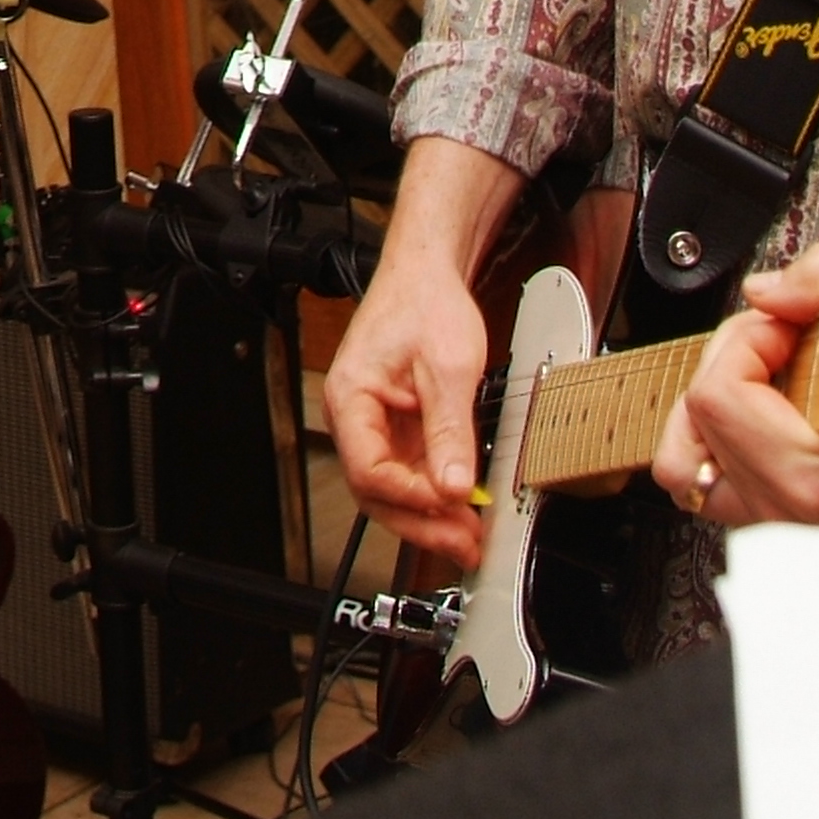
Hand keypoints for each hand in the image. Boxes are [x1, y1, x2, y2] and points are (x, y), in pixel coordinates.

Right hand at [319, 245, 492, 569]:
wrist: (428, 276)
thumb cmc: (424, 305)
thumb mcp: (448, 368)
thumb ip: (449, 430)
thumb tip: (454, 486)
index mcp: (350, 400)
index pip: (368, 469)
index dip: (409, 495)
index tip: (448, 504)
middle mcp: (355, 419)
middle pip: (376, 492)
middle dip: (420, 523)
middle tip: (462, 542)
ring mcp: (377, 427)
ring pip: (394, 490)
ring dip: (430, 516)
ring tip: (468, 536)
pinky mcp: (400, 430)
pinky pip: (412, 474)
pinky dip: (437, 495)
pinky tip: (462, 509)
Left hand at [651, 243, 818, 536]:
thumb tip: (769, 290)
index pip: (718, 394)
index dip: (750, 337)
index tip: (794, 323)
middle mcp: (799, 518)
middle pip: (695, 424)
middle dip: (736, 360)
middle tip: (788, 339)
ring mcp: (795, 530)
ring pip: (692, 465)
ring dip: (720, 405)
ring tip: (770, 375)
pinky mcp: (798, 528)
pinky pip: (719, 487)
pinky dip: (727, 441)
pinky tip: (771, 409)